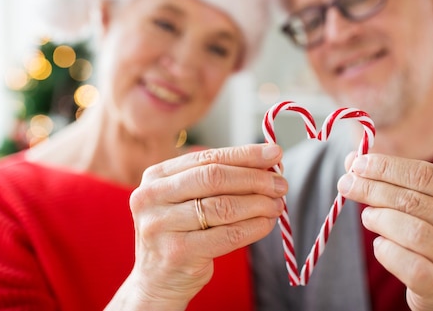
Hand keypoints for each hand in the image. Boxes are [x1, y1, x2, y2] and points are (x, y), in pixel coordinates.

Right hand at [107, 144, 286, 310]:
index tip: (275, 153)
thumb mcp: (186, 199)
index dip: (245, 154)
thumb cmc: (179, 232)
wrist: (156, 280)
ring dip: (258, 203)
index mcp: (156, 176)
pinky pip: (228, 235)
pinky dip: (254, 227)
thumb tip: (267, 163)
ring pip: (223, 207)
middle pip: (215, 178)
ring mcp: (161, 226)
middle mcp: (152, 197)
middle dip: (254, 178)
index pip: (208, 158)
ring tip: (277, 204)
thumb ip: (217, 180)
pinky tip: (267, 223)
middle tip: (281, 183)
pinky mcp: (178, 252)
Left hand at [338, 153, 432, 310]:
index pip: (427, 175)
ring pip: (415, 233)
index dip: (388, 167)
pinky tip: (380, 244)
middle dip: (375, 190)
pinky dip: (387, 251)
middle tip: (347, 185)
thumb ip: (393, 181)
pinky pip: (411, 266)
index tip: (358, 164)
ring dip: (381, 219)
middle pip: (417, 202)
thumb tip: (352, 160)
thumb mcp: (425, 207)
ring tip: (367, 217)